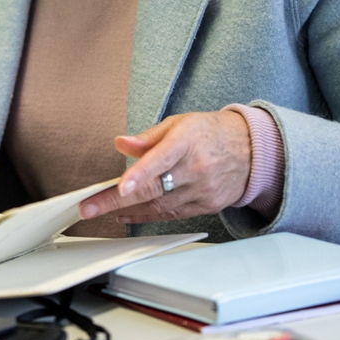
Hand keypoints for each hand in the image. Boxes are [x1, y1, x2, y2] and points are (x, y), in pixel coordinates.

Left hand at [77, 111, 251, 224]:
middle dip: (115, 201)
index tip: (119, 187)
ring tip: (102, 209)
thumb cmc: (210, 133)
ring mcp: (202, 190)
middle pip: (152, 189)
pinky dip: (147, 216)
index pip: (160, 160)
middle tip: (88, 207)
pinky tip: (128, 214)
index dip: (139, 175)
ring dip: (127, 210)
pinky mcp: (206, 206)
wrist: (250, 150)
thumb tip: (121, 143)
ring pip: (159, 206)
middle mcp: (195, 169)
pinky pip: (171, 215)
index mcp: (186, 142)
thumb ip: (147, 138)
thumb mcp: (178, 123)